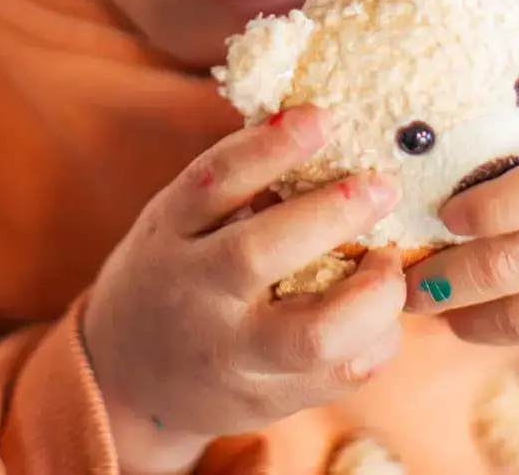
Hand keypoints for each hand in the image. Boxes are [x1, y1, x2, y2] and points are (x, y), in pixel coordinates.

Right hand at [82, 106, 406, 473]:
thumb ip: (235, 184)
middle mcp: (195, 295)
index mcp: (171, 232)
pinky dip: (375, 337)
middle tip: (381, 185)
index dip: (268, 147)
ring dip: (369, 293)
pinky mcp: (266, 400)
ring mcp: (231, 356)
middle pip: (257, 255)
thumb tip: (320, 121)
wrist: (129, 377)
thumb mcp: (182, 220)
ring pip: (310, 336)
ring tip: (388, 258)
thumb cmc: (176, 270)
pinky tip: (382, 306)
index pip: (213, 181)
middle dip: (330, 215)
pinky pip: (337, 375)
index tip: (322, 118)